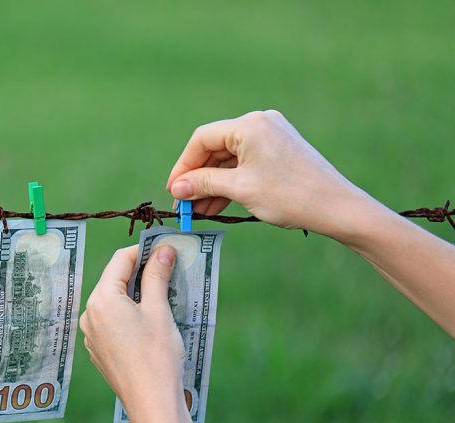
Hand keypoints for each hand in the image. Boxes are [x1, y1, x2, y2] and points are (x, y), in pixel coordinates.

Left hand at [79, 244, 186, 421]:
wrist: (151, 402)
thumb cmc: (156, 355)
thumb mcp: (159, 310)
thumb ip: (157, 276)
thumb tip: (163, 249)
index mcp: (101, 300)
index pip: (120, 261)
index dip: (144, 251)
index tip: (166, 248)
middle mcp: (89, 315)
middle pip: (115, 282)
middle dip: (141, 273)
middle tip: (169, 269)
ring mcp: (92, 335)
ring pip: (114, 304)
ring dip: (137, 295)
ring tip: (164, 295)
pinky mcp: (100, 351)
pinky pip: (114, 324)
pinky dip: (131, 316)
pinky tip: (152, 322)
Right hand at [166, 110, 365, 235]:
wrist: (336, 206)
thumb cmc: (289, 195)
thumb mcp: (239, 189)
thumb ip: (203, 184)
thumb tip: (176, 188)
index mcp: (249, 125)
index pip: (202, 140)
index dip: (182, 166)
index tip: (173, 192)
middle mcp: (260, 123)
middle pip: (214, 149)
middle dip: (196, 179)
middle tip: (184, 206)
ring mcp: (271, 136)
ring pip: (228, 159)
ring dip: (211, 185)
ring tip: (198, 212)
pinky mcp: (278, 151)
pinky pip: (244, 164)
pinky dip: (229, 183)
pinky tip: (217, 205)